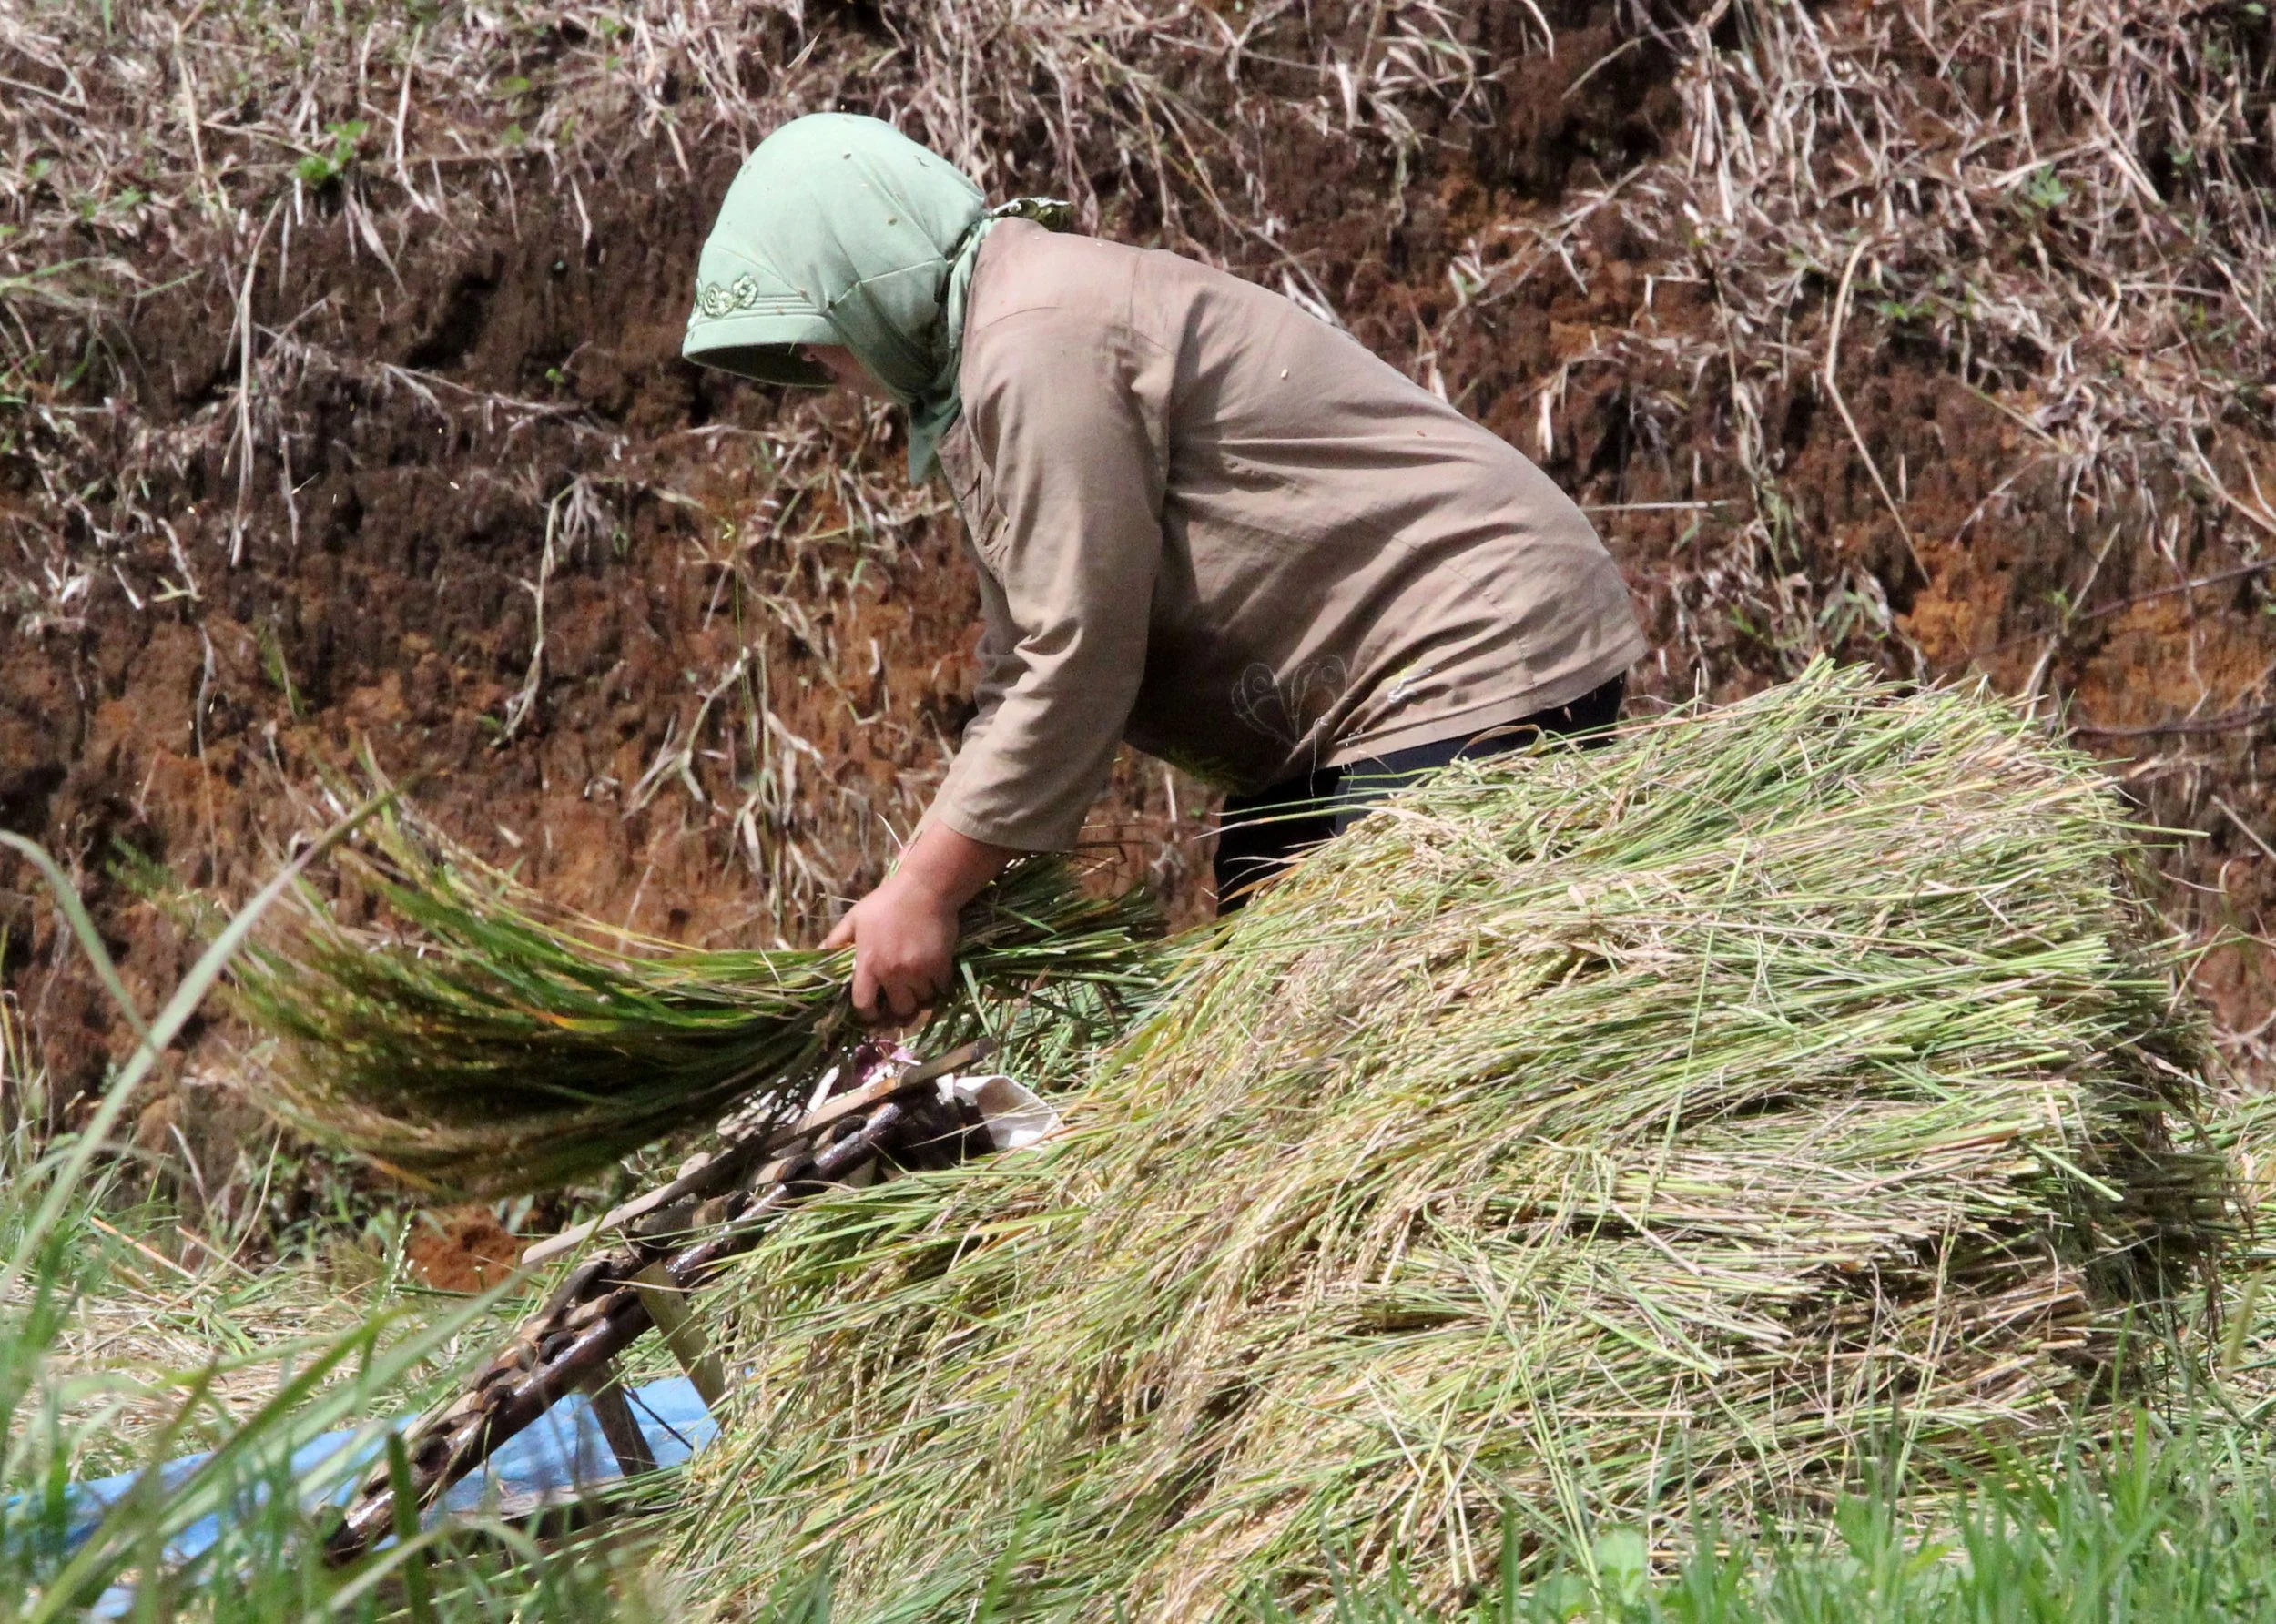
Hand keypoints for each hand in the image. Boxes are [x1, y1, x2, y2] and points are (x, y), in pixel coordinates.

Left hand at [821, 822, 1017, 1023]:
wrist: (925, 888)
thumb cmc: (887, 903)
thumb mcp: (855, 918)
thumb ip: (837, 939)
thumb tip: (819, 953)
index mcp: (868, 963)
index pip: (864, 1005)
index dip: (868, 1014)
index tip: (874, 1013)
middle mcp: (892, 972)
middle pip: (899, 1010)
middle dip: (900, 1009)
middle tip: (902, 1001)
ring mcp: (917, 971)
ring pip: (922, 1001)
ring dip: (921, 996)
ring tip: (919, 986)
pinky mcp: (940, 966)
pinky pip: (940, 989)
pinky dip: (938, 985)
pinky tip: (935, 974)